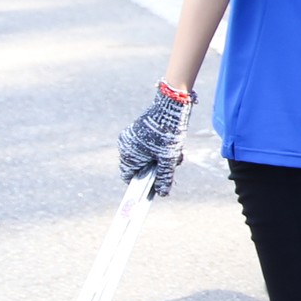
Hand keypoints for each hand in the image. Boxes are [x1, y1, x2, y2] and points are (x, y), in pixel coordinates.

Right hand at [118, 82, 193, 196]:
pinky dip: (159, 148)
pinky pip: (147, 145)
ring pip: (146, 155)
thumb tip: (162, 194)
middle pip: (139, 166)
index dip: (142, 182)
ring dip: (161, 157)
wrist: (170, 106)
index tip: (156, 184)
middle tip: (173, 162)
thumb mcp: (169, 158)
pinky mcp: (138, 129)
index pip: (128, 176)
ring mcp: (130, 136)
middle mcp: (125, 145)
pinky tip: (172, 143)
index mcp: (128, 154)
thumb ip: (164, 177)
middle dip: (157, 167)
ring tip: (176, 151)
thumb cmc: (168, 133)